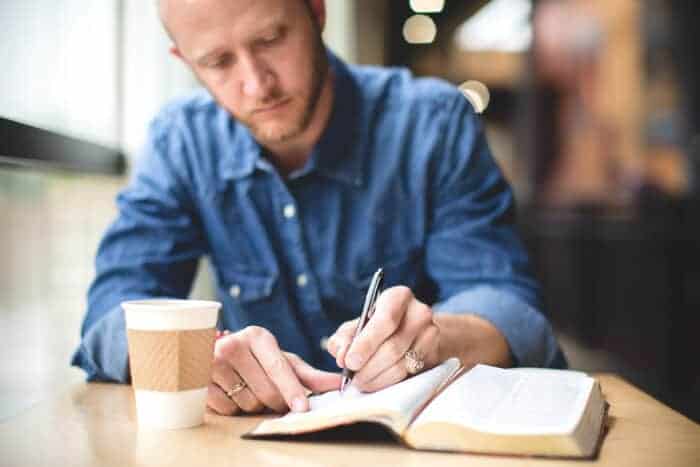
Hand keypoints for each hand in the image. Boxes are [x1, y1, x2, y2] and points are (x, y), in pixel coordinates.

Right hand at [207, 326, 340, 414]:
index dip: (292, 390)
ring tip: (249, 390)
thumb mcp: (281, 360)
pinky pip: (227, 408)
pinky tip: (232, 394)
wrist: (212, 354)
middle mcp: (233, 345)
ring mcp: (213, 362)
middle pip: (265, 391)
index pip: (279, 368)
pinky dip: (234, 408)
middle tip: (274, 398)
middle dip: (275, 402)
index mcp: (257, 336)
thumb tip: (338, 383)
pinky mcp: (198, 380)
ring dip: (254, 406)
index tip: (302, 408)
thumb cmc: (254, 359)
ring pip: (247, 403)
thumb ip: (309, 374)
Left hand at [326, 286, 439, 391]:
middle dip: (368, 367)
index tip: (349, 362)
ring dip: (377, 379)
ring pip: (401, 366)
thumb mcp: (358, 325)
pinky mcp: (434, 357)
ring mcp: (431, 336)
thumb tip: (341, 355)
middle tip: (352, 378)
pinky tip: (376, 382)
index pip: (385, 321)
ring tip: (361, 382)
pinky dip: (388, 383)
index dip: (366, 344)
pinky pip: (409, 376)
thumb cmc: (377, 327)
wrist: (412, 332)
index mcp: (399, 297)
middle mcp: (419, 313)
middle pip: (393, 347)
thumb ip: (344, 338)